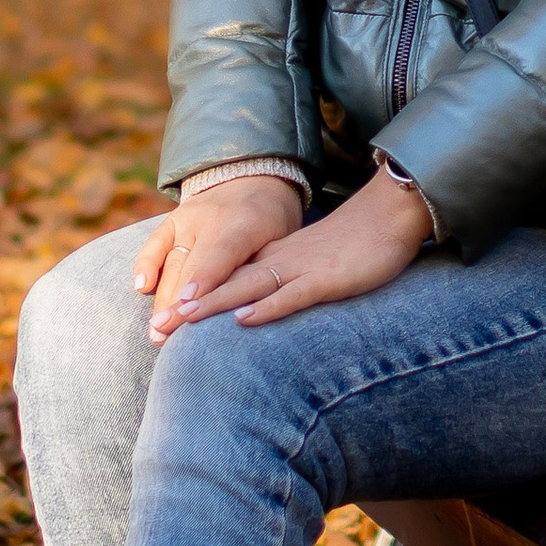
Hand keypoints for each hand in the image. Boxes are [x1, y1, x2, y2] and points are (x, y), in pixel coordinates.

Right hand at [137, 178, 303, 341]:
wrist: (255, 180)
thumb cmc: (274, 223)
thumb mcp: (280, 243)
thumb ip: (262, 272)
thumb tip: (247, 315)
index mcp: (245, 224)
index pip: (221, 257)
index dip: (204, 283)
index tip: (188, 308)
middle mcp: (212, 219)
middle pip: (192, 267)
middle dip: (177, 304)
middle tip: (166, 338)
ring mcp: (189, 217)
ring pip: (173, 261)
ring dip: (162, 298)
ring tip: (156, 331)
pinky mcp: (173, 218)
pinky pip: (156, 242)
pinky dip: (147, 264)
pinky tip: (141, 288)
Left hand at [164, 163, 435, 330]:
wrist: (389, 215)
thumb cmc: (354, 245)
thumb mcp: (311, 266)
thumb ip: (286, 285)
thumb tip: (257, 310)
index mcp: (273, 259)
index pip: (225, 279)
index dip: (192, 299)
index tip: (161, 321)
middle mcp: (279, 262)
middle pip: (226, 284)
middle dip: (190, 306)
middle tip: (156, 329)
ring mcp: (301, 268)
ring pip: (249, 287)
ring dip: (215, 304)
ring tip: (182, 320)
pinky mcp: (326, 279)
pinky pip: (292, 294)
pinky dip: (267, 307)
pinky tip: (244, 319)